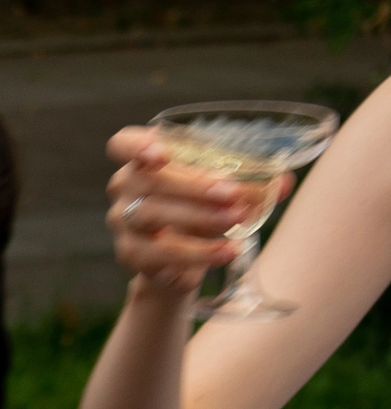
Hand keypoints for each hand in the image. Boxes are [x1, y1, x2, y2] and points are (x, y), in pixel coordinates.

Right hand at [106, 127, 291, 293]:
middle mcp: (126, 187)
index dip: (138, 146)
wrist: (179, 263)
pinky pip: (158, 254)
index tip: (161, 154)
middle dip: (194, 186)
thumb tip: (284, 183)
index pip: (124, 144)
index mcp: (143, 159)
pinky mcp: (131, 254)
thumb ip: (250, 184)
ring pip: (153, 215)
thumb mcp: (223, 192)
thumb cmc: (200, 212)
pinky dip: (194, 254)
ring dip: (199, 218)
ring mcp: (124, 222)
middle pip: (150, 180)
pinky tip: (223, 253)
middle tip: (233, 195)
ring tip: (235, 223)